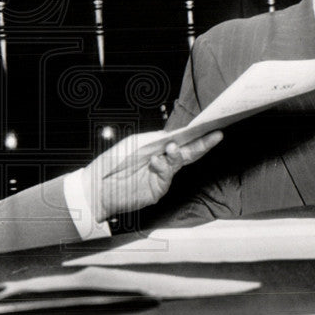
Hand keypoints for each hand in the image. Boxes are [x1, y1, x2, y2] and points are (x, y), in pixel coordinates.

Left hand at [82, 130, 222, 221]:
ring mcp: (162, 175)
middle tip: (217, 134)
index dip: (195, 133)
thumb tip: (174, 136)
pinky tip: (157, 161)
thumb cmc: (112, 161)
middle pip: (187, 151)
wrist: (97, 186)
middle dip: (202, 143)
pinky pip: (167, 175)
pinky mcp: (158, 189)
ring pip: (179, 162)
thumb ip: (154, 139)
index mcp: (157, 147)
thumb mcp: (134, 144)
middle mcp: (163, 160)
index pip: (180, 139)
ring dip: (179, 153)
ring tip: (173, 147)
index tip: (209, 125)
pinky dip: (164, 166)